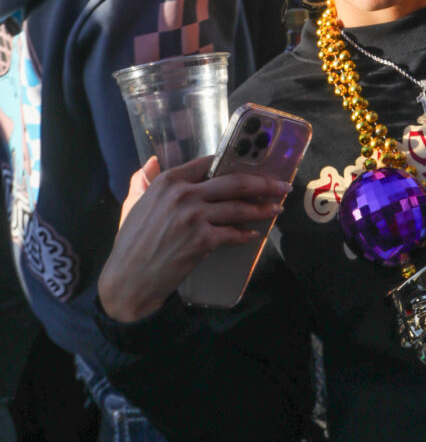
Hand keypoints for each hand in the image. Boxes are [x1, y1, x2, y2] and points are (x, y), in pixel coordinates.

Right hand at [98, 156, 290, 322]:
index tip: (251, 167)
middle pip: (234, 182)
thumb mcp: (133, 203)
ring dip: (262, 208)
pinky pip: (233, 233)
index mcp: (168, 181)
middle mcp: (183, 194)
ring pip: (239, 207)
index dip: (233, 164)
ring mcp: (194, 217)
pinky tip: (254, 234)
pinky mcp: (202, 241)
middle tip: (281, 186)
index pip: (209, 163)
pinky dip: (246, 234)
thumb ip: (143, 179)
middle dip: (263, 183)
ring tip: (276, 209)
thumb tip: (151, 161)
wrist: (127, 280)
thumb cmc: (130, 243)